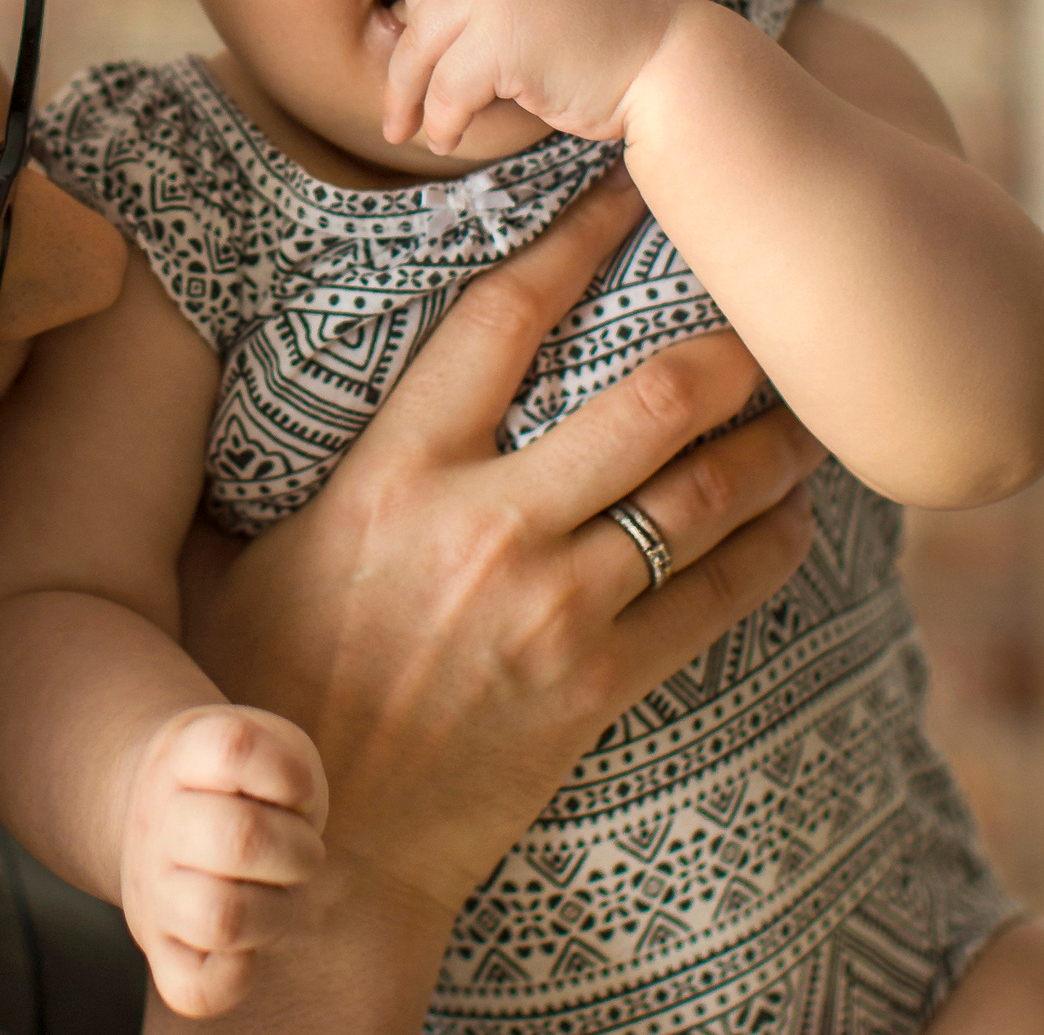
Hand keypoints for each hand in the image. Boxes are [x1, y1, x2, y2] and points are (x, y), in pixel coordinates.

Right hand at [118, 704, 328, 1018]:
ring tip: (276, 892)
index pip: (233, 749)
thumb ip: (289, 770)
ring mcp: (150, 889)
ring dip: (277, 909)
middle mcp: (155, 820)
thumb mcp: (270, 744)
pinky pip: (194, 990)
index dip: (288, 774)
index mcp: (181, 754)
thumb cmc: (245, 783)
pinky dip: (235, 975)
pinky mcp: (159, 949)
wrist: (163, 809)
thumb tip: (281, 845)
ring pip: (221, 918)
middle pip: (238, 838)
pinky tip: (247, 945)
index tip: (290, 788)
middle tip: (296, 847)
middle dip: (298, 848)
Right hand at [180, 169, 821, 923]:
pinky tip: (798, 517)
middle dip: (723, 336)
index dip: (573, 239)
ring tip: (807, 399)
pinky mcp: (598, 689)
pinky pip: (716, 602)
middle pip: (645, 397)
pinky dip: (769, 550)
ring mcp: (553, 610)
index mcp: (392, 476)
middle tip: (767, 292)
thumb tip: (236, 363)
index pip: (500, 319)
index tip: (624, 189)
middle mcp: (485, 527)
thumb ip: (285, 464)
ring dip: (769, 440)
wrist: (316, 855)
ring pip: (701, 495)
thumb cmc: (266, 690)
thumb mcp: (247, 555)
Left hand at [381, 0, 695, 154]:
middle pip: (422, 4)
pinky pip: (446, 88)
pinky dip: (441, 120)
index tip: (420, 60)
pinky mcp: (501, 40)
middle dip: (406, 60)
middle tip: (399, 108)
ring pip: (424, 49)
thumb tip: (454, 40)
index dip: (426, 19)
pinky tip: (447, 139)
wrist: (683, 69)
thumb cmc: (638, 49)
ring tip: (410, 132)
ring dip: (411, 98)